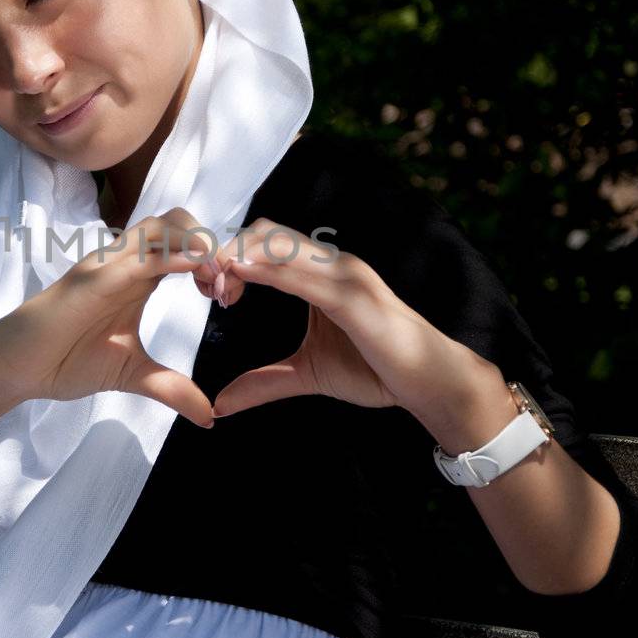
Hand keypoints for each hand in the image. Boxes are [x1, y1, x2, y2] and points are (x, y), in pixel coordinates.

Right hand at [0, 207, 219, 426]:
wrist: (17, 368)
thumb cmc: (66, 361)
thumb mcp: (132, 375)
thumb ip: (172, 388)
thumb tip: (210, 417)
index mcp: (139, 277)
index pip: (185, 244)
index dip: (214, 261)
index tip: (227, 296)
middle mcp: (125, 263)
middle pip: (178, 220)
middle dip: (211, 243)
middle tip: (224, 285)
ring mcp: (108, 266)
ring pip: (160, 226)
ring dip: (197, 242)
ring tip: (214, 278)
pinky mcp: (93, 278)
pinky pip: (137, 255)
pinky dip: (171, 255)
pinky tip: (194, 270)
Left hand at [193, 217, 503, 431]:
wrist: (428, 384)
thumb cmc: (377, 371)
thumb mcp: (307, 374)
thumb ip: (265, 382)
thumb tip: (220, 404)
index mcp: (321, 273)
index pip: (265, 243)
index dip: (231, 257)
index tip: (210, 290)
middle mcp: (332, 264)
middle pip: (266, 233)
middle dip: (228, 253)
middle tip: (208, 290)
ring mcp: (346, 276)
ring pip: (282, 245)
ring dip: (241, 257)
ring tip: (215, 283)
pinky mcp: (355, 297)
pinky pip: (306, 276)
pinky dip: (271, 270)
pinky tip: (242, 273)